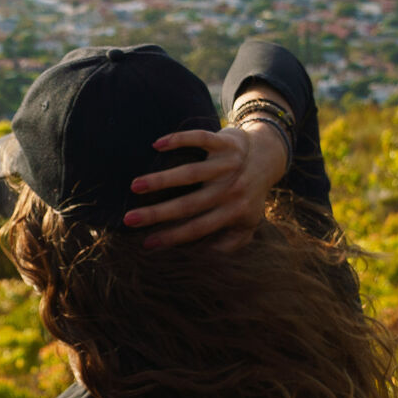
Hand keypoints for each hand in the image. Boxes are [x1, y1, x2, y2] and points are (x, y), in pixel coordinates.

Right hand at [125, 120, 291, 247]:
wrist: (268, 156)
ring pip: (191, 173)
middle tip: (129, 219)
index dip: (172, 237)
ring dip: (161, 179)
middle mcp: (231, 189)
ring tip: (135, 186)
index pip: (198, 228)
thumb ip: (231, 242)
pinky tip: (157, 145)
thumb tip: (206, 258)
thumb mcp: (248, 222)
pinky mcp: (226, 141)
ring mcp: (229, 164)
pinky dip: (180, 139)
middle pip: (189, 204)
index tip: (146, 244)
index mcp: (233, 212)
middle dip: (157, 213)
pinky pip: (201, 138)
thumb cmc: (250, 194)